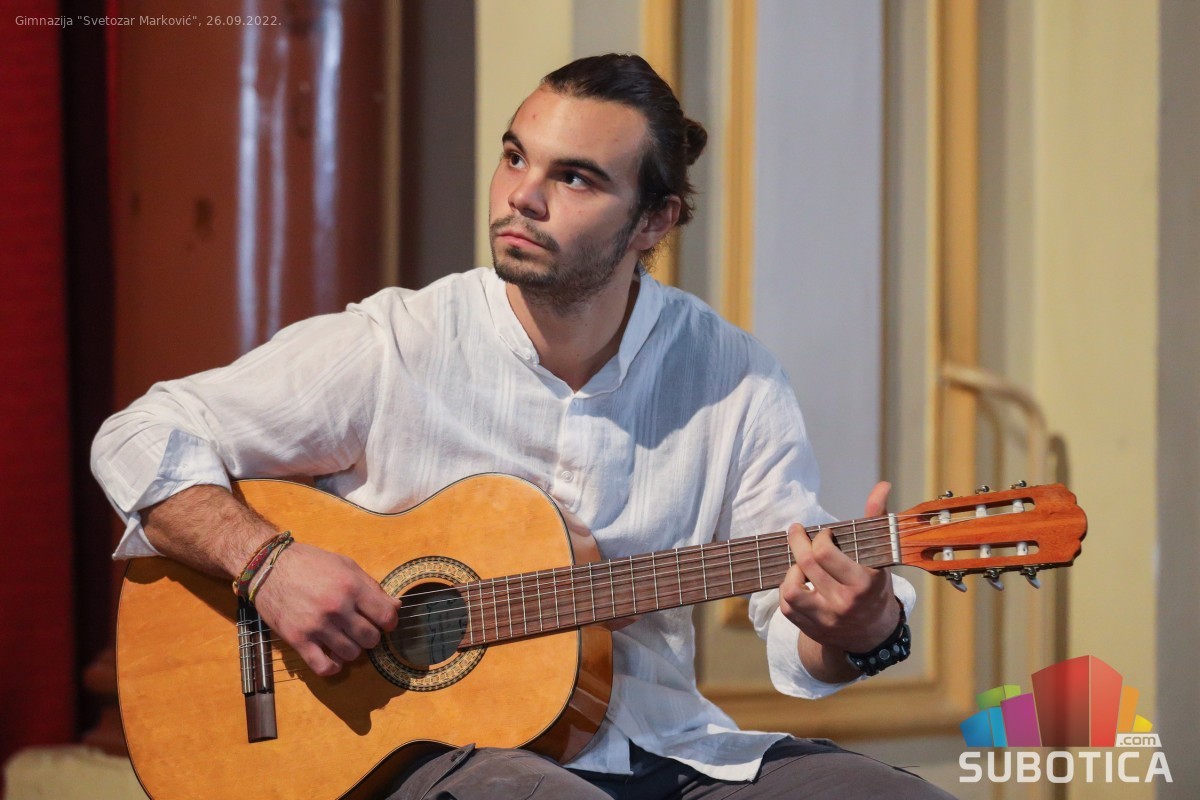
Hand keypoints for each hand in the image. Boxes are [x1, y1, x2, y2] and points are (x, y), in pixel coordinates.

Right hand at [252, 542, 400, 676]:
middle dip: (370, 636)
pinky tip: (333, 657)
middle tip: (360, 629)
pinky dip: (333, 667)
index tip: (383, 622)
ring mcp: (317, 626)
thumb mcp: (346, 565)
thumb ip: (372, 587)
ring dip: (352, 649)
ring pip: (352, 654)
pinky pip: (324, 667)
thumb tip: (397, 606)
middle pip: (371, 639)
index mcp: (352, 587)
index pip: (386, 616)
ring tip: (344, 638)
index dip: (389, 622)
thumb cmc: (311, 563)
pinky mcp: (298, 639)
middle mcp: (337, 608)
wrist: (269, 566)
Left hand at [779, 482, 898, 657]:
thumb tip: (882, 486)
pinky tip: (798, 580)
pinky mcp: (811, 628)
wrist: (872, 634)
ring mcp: (826, 618)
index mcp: (863, 584)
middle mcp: (844, 603)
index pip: (825, 553)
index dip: (819, 537)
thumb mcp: (881, 557)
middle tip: (797, 531)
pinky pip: (786, 606)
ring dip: (791, 570)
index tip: (824, 533)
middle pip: (806, 565)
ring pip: (791, 589)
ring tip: (799, 562)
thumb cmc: (875, 587)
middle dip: (797, 541)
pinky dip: (787, 589)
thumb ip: (877, 521)